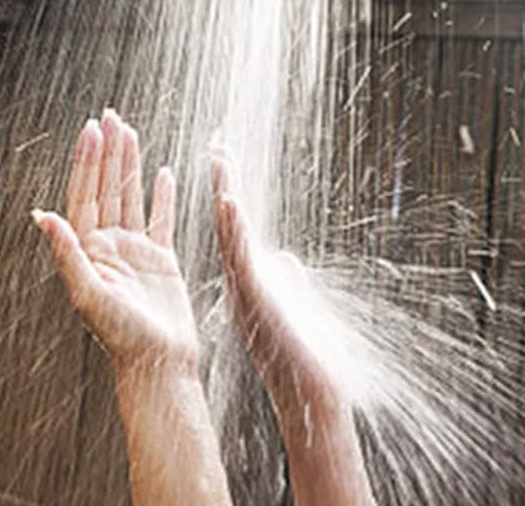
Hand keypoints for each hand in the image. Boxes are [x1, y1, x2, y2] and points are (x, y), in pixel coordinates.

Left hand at [34, 110, 197, 373]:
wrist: (159, 361)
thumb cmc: (122, 336)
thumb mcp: (88, 295)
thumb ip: (67, 253)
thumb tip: (42, 215)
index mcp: (88, 250)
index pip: (86, 195)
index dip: (88, 161)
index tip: (92, 129)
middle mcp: (108, 246)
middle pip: (107, 188)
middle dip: (107, 152)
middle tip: (110, 116)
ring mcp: (135, 251)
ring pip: (132, 197)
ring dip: (130, 165)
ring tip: (131, 132)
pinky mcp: (162, 259)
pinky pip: (161, 219)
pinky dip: (162, 195)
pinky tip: (163, 173)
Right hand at [210, 150, 338, 402]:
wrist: (309, 385)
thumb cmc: (300, 349)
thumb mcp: (291, 301)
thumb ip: (284, 276)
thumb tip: (287, 262)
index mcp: (250, 274)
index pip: (238, 221)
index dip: (230, 185)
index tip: (222, 149)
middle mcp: (243, 276)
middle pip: (232, 218)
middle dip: (225, 178)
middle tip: (216, 139)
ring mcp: (247, 284)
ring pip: (232, 231)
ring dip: (227, 193)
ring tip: (220, 158)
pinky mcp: (255, 295)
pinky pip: (241, 255)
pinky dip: (236, 228)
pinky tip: (229, 201)